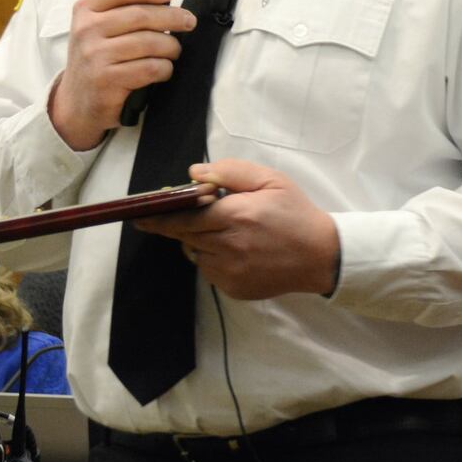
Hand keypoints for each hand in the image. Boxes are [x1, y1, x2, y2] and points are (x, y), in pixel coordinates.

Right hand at [49, 0, 197, 148]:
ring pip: (149, 42)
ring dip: (171, 46)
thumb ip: (122, 12)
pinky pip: (149, 68)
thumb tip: (166, 1)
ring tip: (174, 51)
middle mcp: (87, 30)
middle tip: (189, 22)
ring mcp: (95, 56)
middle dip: (172, 17)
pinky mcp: (106, 80)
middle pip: (140, 15)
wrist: (77, 104)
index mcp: (85, 11)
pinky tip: (164, 70)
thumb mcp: (98, 30)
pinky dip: (164, 68)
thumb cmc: (97, 61)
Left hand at [135, 159, 339, 299]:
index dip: (159, 215)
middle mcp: (229, 245)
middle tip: (166, 216)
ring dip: (198, 240)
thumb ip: (231, 172)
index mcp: (237, 215)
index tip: (138, 213)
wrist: (322, 257)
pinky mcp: (234, 288)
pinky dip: (212, 258)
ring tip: (223, 231)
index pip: (184, 215)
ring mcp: (230, 271)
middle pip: (185, 235)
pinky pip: (209, 270)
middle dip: (175, 224)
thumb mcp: (270, 180)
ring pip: (195, 253)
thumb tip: (194, 174)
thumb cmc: (295, 213)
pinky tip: (236, 250)